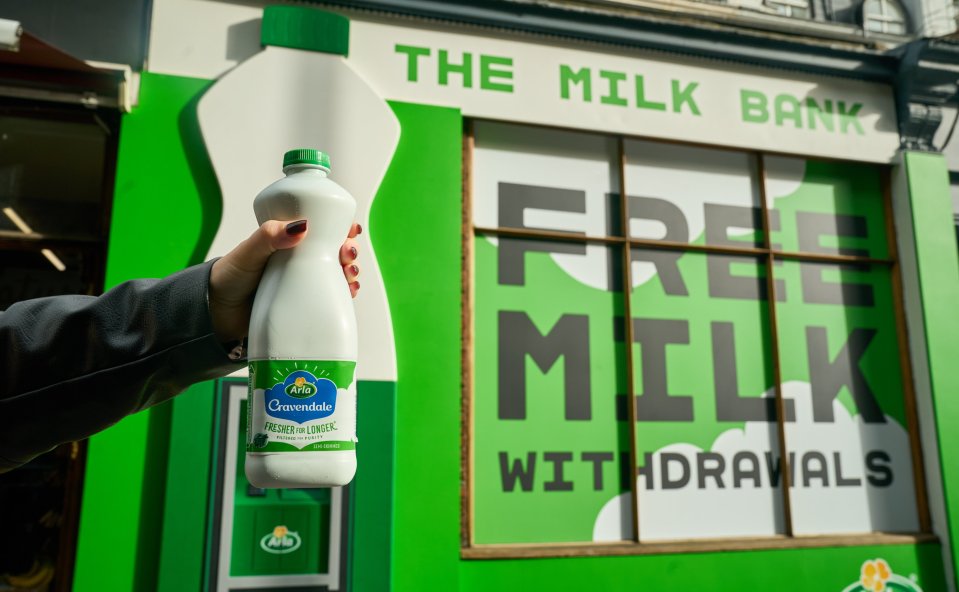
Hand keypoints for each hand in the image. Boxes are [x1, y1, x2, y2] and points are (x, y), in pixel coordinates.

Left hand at [209, 220, 360, 342]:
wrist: (218, 314)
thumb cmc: (230, 277)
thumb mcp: (248, 252)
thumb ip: (269, 236)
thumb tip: (302, 226)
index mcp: (288, 241)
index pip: (321, 227)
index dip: (341, 226)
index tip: (351, 229)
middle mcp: (300, 259)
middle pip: (335, 249)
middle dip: (350, 249)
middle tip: (347, 253)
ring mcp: (304, 281)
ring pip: (337, 272)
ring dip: (351, 270)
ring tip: (350, 273)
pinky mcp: (305, 303)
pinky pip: (332, 295)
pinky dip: (346, 291)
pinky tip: (350, 291)